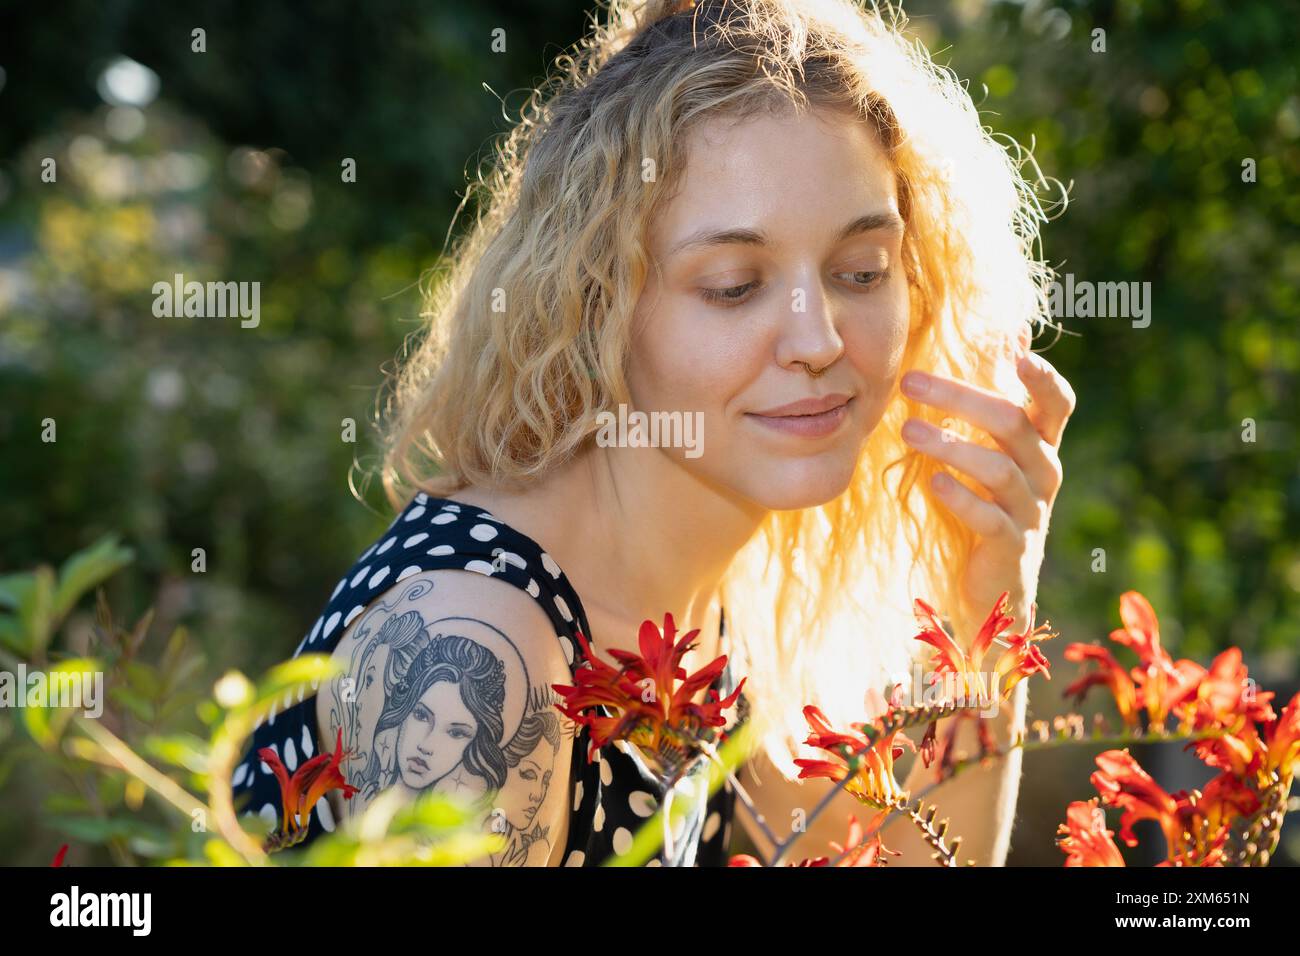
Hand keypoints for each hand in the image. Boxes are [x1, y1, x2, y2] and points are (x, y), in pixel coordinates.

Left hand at [899, 344, 1075, 644]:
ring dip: (950, 445)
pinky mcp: (1010, 546)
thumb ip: (1003, 394)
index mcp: (1042, 446)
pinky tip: (933, 483)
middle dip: (961, 398)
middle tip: (910, 381)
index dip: (1043, 379)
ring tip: (906, 429)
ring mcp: (1030, 511)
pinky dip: (961, 498)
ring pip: (998, 469)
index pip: (1058, 404)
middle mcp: (1044, 473)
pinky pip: (989, 518)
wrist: (998, 585)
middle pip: (1012, 424)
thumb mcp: (999, 449)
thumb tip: (1012, 328)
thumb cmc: (991, 502)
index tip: (1017, 352)